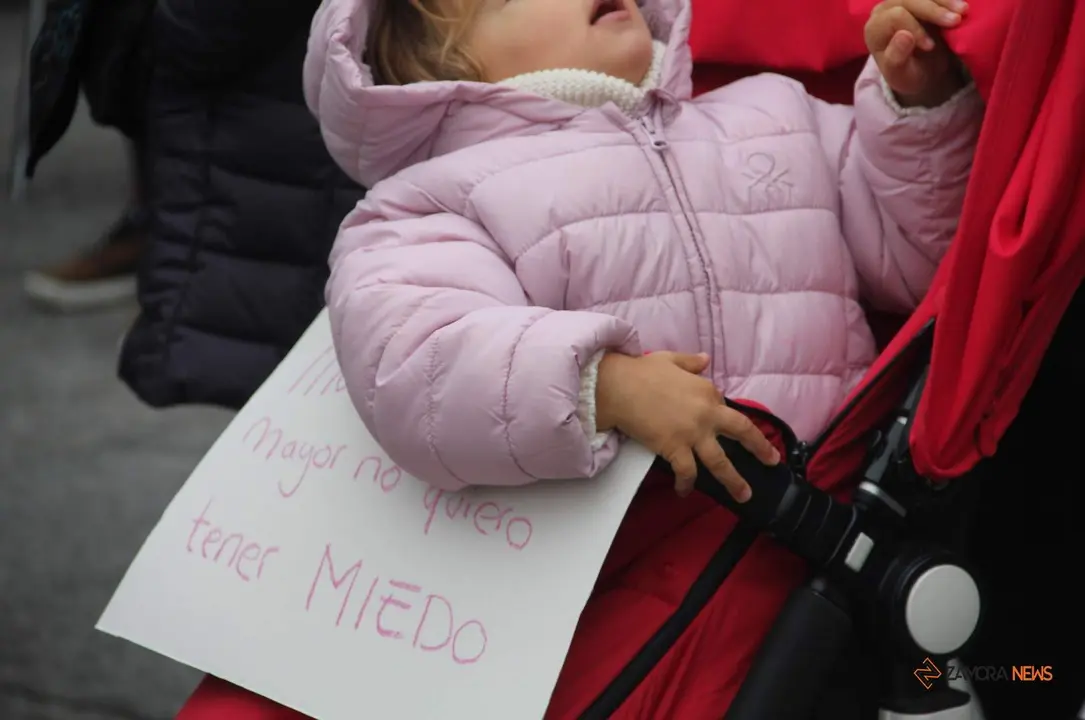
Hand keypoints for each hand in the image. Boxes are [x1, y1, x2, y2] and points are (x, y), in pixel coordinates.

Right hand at [595, 351, 780, 502]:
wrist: (618, 387)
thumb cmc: (640, 371)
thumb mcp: (670, 359)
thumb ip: (691, 362)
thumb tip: (705, 359)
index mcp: (707, 390)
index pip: (724, 407)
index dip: (723, 418)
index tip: (721, 427)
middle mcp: (706, 413)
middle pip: (741, 432)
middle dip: (760, 448)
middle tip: (772, 460)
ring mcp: (692, 433)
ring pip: (720, 462)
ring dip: (734, 480)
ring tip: (744, 495)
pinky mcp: (674, 448)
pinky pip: (687, 471)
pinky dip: (687, 483)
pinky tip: (684, 491)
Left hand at [865, 0, 968, 107]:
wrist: (921, 70)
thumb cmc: (907, 74)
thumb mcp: (900, 75)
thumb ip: (897, 58)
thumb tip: (904, 36)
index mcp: (875, 29)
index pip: (897, 16)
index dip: (915, 28)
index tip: (930, 46)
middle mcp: (884, 10)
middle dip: (934, 10)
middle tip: (956, 21)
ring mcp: (902, 1)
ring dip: (945, 0)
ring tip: (964, 11)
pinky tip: (962, 6)